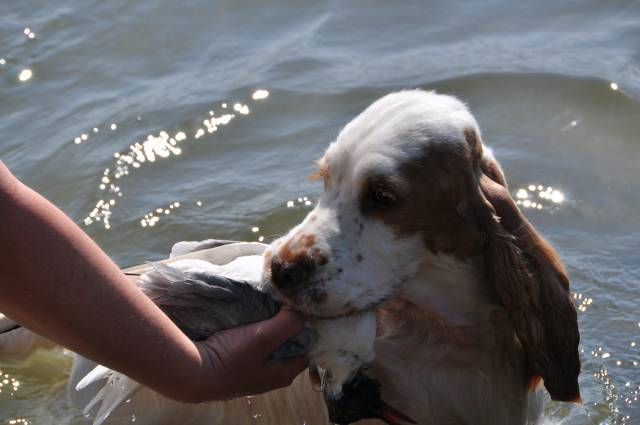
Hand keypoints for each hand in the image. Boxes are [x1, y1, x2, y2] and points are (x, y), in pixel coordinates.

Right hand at [189, 307, 308, 401]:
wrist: (192, 371)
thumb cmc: (230, 358)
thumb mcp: (262, 337)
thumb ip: (287, 324)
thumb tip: (302, 309)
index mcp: (284, 373)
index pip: (309, 347)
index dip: (310, 327)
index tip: (307, 306)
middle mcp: (273, 373)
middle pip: (291, 343)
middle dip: (291, 323)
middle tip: (290, 301)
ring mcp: (256, 368)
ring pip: (273, 341)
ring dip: (273, 324)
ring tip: (273, 303)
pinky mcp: (240, 361)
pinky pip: (257, 341)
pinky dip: (258, 327)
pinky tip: (256, 313)